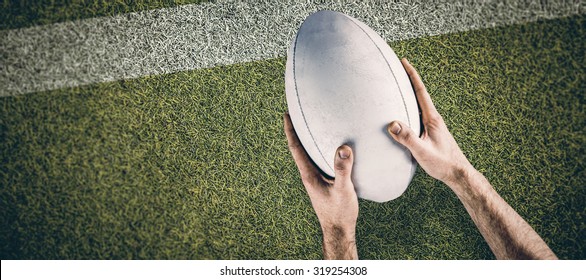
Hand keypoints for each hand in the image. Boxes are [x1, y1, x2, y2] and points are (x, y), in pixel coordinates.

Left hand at [284, 113, 357, 259]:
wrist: (339, 231)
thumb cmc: (339, 212)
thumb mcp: (343, 190)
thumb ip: (343, 169)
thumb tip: (343, 148)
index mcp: (309, 175)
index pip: (296, 148)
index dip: (290, 130)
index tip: (286, 114)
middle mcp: (309, 175)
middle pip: (299, 148)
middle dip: (296, 130)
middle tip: (296, 112)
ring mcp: (315, 180)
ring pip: (308, 155)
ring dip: (307, 140)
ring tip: (311, 124)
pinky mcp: (323, 183)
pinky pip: (318, 161)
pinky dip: (319, 150)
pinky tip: (330, 147)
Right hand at [387, 58, 472, 188]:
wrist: (459, 174)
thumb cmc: (443, 164)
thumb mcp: (423, 152)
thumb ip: (408, 138)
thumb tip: (392, 124)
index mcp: (432, 119)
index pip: (421, 92)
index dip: (412, 75)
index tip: (404, 61)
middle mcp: (433, 119)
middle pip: (419, 94)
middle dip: (409, 80)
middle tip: (397, 68)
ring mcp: (433, 126)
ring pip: (418, 105)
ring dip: (409, 94)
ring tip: (397, 86)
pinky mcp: (431, 133)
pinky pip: (417, 115)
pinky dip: (409, 108)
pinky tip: (403, 114)